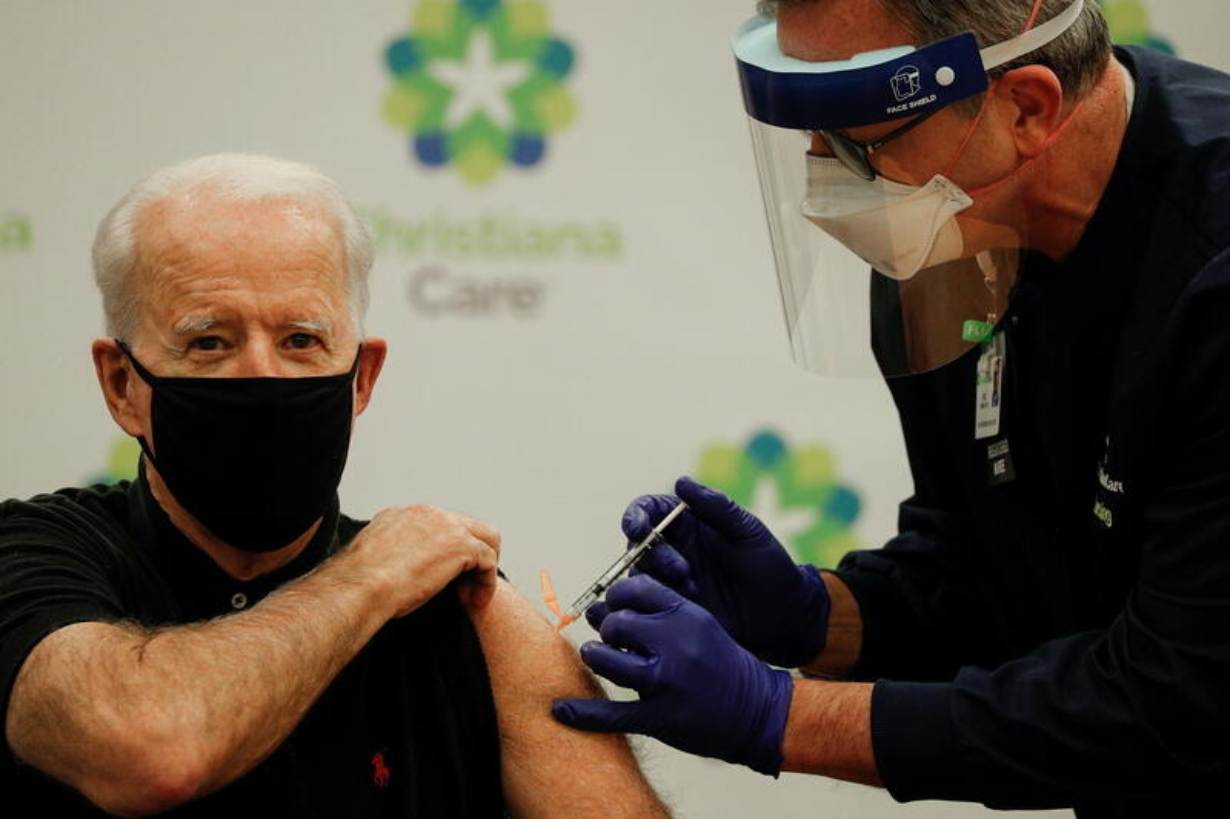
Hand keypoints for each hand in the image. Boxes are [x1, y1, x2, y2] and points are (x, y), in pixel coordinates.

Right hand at [344, 505, 501, 615]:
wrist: (359, 587)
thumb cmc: (358, 586)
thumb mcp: (371, 563)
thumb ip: (386, 558)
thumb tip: (389, 572)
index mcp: (401, 516)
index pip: (437, 525)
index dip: (444, 552)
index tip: (438, 577)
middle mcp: (426, 514)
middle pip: (465, 526)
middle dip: (470, 553)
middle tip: (464, 583)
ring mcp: (446, 526)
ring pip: (485, 538)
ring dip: (482, 568)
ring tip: (474, 594)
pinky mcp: (461, 545)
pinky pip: (488, 560)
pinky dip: (486, 583)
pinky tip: (475, 602)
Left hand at [552, 575, 793, 775]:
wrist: (757, 711)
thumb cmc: (721, 663)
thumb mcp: (699, 624)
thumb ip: (659, 611)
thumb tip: (604, 605)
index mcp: (686, 615)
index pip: (635, 589)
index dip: (617, 596)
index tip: (614, 606)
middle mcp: (676, 644)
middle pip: (617, 623)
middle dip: (607, 629)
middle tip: (610, 638)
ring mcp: (667, 682)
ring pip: (608, 660)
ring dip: (595, 657)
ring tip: (597, 657)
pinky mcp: (660, 718)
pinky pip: (611, 714)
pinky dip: (582, 713)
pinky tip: (560, 710)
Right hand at [590, 476, 829, 668]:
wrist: (786, 618)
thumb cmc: (771, 569)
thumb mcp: (749, 533)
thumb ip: (717, 507)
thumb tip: (681, 481)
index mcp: (690, 524)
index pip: (649, 511)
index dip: (636, 516)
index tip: (637, 527)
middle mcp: (674, 550)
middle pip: (638, 544)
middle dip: (650, 553)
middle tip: (681, 569)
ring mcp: (671, 582)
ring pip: (638, 575)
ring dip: (655, 580)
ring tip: (692, 590)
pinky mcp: (672, 611)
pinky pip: (646, 605)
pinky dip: (654, 604)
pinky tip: (681, 608)